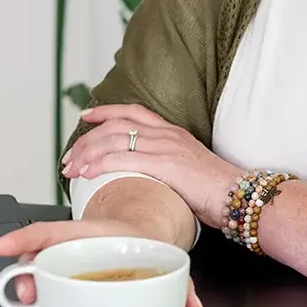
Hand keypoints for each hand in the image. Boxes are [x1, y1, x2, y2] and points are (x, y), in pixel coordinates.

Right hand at [0, 219, 203, 306]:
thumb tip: (194, 306)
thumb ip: (181, 282)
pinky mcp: (69, 285)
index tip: (3, 245)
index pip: (54, 230)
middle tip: (27, 303)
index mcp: (95, 234)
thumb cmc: (147, 245)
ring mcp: (69, 267)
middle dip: (27, 286)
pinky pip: (50, 301)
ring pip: (40, 287)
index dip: (26, 237)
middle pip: (40, 264)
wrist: (145, 236)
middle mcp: (75, 249)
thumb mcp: (165, 257)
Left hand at [60, 104, 241, 227]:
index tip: (86, 116)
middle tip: (70, 156)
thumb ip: (165, 168)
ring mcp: (165, 146)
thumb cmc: (215, 191)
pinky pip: (122, 158)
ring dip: (87, 153)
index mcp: (172, 132)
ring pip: (114, 139)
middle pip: (115, 125)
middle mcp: (167, 134)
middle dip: (87, 139)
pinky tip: (87, 173)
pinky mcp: (164, 163)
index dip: (106, 111)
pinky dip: (99, 164)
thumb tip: (143, 181)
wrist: (236, 195)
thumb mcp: (187, 171)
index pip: (133, 112)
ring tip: (71, 168)